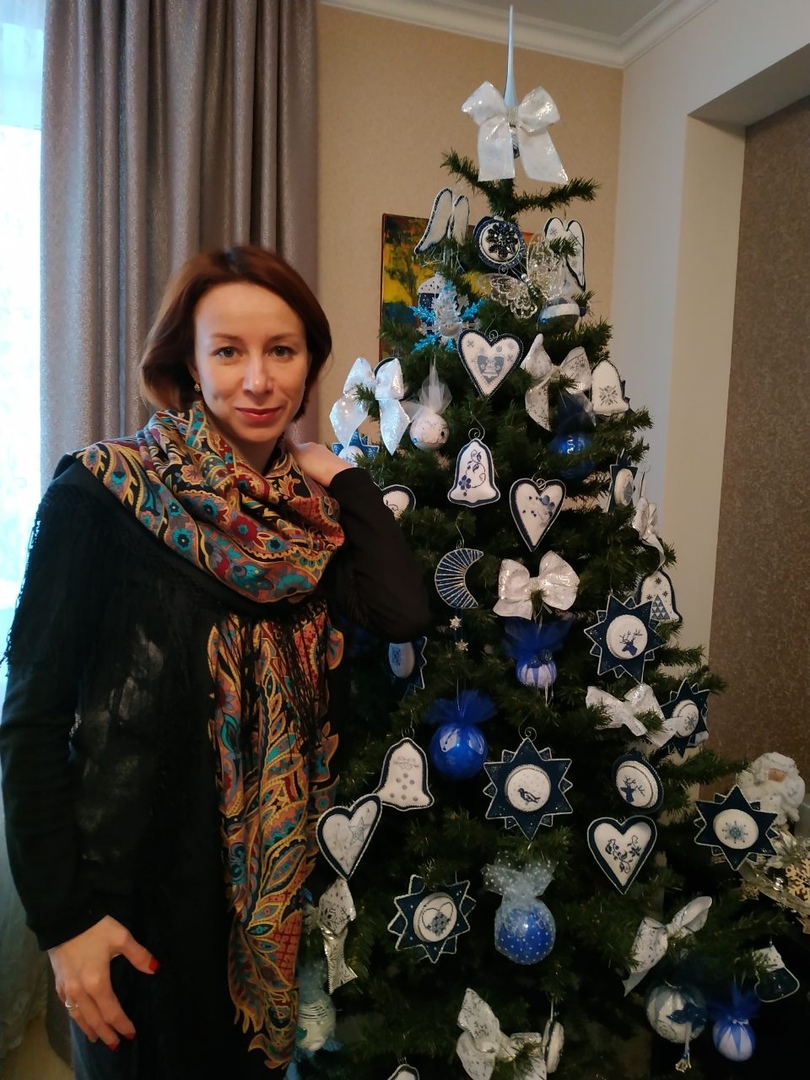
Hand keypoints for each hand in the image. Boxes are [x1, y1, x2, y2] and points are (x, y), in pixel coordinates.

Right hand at [49, 915, 158, 1048]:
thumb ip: (138, 955)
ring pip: (78, 1016)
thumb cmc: (95, 928)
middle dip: (106, 1033)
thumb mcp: (121, 937)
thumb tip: (155, 969)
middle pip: (94, 1019)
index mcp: (97, 983)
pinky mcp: (58, 982)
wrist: (64, 917)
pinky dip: (75, 1017)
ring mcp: (67, 988)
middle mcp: (80, 991)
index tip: (131, 1033)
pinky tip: (78, 1017)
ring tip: (96, 1038)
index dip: (122, 1024)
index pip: (112, 1011)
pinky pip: (67, 1007)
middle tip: (115, 1045)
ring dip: (89, 1029)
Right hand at [289, 439, 351, 487]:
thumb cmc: (315, 466)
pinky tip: (317, 477)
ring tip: (305, 476)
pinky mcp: (334, 464)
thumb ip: (290, 446)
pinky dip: (318, 470)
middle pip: (304, 453)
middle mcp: (317, 447)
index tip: (284, 464)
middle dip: (299, 461)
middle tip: (294, 472)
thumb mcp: (298, 455)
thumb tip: (282, 435)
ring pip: (313, 460)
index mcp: (308, 444)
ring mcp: (327, 455)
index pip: (294, 447)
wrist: (339, 475)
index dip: (289, 454)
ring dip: (309, 466)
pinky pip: (321, 466)